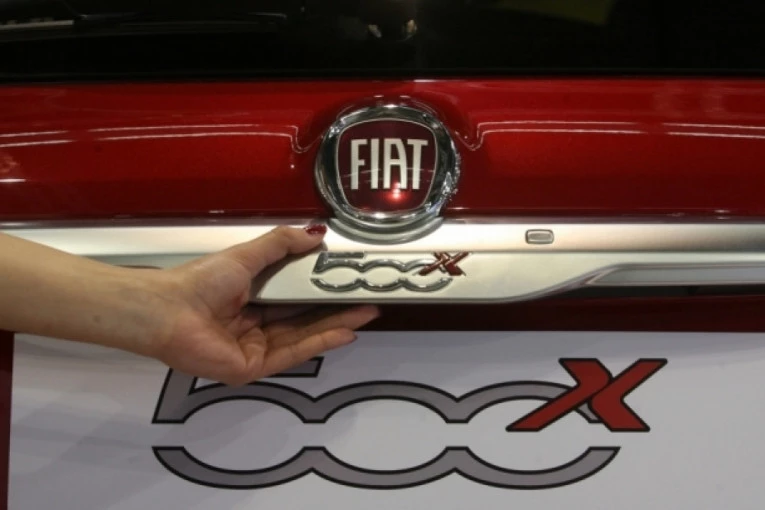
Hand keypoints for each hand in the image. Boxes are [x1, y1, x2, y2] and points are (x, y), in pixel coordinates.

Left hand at [142, 225, 379, 385]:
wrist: (166, 310)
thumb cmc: (201, 280)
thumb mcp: (247, 256)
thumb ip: (281, 244)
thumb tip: (317, 233)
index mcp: (250, 300)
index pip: (293, 297)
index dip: (321, 289)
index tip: (349, 280)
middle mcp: (254, 327)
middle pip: (303, 318)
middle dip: (337, 309)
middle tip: (369, 298)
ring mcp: (254, 350)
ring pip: (302, 336)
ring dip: (336, 324)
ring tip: (367, 312)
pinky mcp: (253, 369)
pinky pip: (291, 353)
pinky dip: (320, 342)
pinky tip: (345, 332)